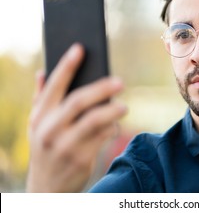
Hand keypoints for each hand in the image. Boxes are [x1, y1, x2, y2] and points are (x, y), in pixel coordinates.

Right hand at [26, 44, 126, 191]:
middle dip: (100, 88)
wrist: (47, 188)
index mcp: (39, 117)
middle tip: (119, 81)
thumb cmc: (46, 148)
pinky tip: (114, 125)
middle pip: (78, 102)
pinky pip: (102, 138)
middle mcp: (50, 130)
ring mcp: (65, 146)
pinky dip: (111, 129)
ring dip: (111, 111)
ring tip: (123, 106)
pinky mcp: (81, 159)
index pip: (54, 86)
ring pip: (94, 121)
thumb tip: (42, 72)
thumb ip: (41, 99)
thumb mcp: (37, 126)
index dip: (66, 66)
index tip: (80, 48)